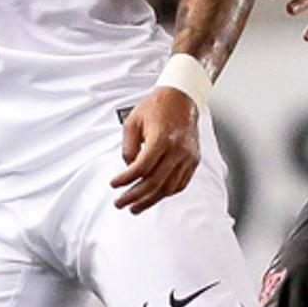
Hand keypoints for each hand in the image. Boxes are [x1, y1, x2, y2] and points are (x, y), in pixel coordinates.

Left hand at [110, 86, 200, 212]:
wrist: (181, 99)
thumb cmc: (157, 107)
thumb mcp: (133, 121)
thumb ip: (128, 146)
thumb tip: (128, 167)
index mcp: (161, 138)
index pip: (142, 168)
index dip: (125, 179)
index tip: (114, 184)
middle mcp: (178, 149)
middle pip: (155, 182)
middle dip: (134, 196)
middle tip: (120, 203)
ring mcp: (188, 156)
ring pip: (168, 187)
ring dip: (150, 201)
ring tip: (135, 207)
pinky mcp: (193, 160)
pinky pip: (180, 184)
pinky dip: (166, 193)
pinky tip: (154, 196)